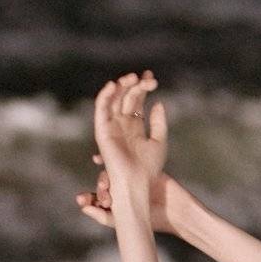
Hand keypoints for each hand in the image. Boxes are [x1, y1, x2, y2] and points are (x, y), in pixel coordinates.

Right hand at [78, 67, 170, 229]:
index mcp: (134, 126)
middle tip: (148, 79)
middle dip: (136, 85)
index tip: (152, 77)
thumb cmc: (149, 168)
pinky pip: (100, 110)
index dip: (143, 87)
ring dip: (121, 86)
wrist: (137, 184)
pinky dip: (104, 95)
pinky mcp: (102, 131)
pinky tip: (114, 85)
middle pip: (126, 97)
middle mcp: (121, 124)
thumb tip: (158, 102)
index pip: (136, 100)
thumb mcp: (159, 141)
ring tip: (133, 78)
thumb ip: (158, 122)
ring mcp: (111, 126)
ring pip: (113, 100)